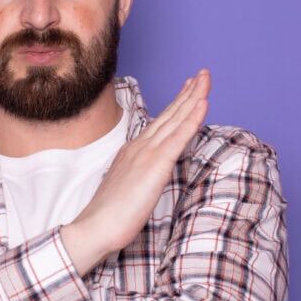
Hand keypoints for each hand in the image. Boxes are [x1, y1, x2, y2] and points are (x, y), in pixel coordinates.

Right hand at [62, 68, 210, 274]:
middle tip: (202, 73)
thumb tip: (146, 176)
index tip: (189, 88)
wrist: (95, 227)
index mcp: (133, 152)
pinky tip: (203, 102)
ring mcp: (148, 153)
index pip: (160, 124)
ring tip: (205, 78)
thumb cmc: (109, 215)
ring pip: (176, 119)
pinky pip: (179, 136)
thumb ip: (137, 176)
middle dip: (188, 92)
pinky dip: (192, 117)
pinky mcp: (156, 165)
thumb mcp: (127, 188)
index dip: (177, 105)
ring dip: (193, 96)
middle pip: (170, 115)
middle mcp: (140, 147)